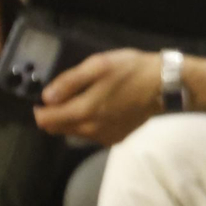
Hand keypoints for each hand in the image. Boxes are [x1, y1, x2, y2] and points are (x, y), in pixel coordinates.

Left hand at [33, 49, 162, 145]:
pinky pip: (92, 134)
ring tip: (88, 97)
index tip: (46, 95)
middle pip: (58, 128)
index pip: (45, 121)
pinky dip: (90, 123)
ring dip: (73, 119)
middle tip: (68, 93)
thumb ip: (69, 82)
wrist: (165, 86)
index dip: (40, 108)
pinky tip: (103, 107)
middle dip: (55, 114)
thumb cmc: (131, 70)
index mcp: (84, 112)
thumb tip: (46, 97)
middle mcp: (91, 131)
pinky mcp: (116, 139)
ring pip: (74, 132)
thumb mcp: (98, 66)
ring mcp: (104, 138)